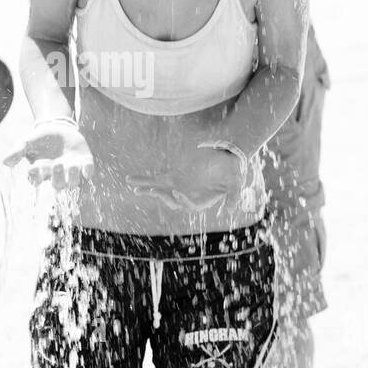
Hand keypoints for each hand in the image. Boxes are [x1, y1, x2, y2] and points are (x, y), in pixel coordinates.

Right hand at [4, 119, 94, 189]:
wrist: (58, 128)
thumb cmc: (40, 138)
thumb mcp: (27, 142)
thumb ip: (17, 151)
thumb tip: (5, 162)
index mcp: (42, 173)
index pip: (37, 180)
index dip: (36, 177)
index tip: (33, 167)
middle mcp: (57, 176)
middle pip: (58, 185)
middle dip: (57, 177)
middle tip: (56, 164)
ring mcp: (71, 171)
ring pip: (73, 183)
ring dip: (73, 177)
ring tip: (71, 165)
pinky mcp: (84, 163)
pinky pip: (88, 172)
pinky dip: (88, 171)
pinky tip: (86, 168)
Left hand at [130, 143, 248, 213]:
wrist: (227, 157)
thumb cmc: (232, 171)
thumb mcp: (236, 184)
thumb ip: (234, 196)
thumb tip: (231, 211)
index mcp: (202, 200)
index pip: (190, 205)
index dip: (183, 200)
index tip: (177, 192)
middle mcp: (188, 196)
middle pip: (172, 201)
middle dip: (161, 196)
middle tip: (149, 191)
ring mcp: (180, 186)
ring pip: (161, 191)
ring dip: (148, 189)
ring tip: (136, 187)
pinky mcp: (174, 176)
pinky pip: (157, 179)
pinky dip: (145, 179)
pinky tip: (131, 180)